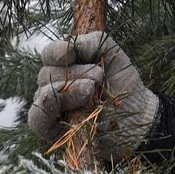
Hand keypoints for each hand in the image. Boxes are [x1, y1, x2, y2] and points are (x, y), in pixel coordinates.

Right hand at [27, 31, 158, 161]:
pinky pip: (36, 121)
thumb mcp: (112, 55)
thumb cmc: (123, 83)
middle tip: (99, 77)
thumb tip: (70, 45)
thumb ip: (93, 41)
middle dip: (73, 73)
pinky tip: (76, 106)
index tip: (71, 53)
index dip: (55, 52)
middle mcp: (54, 86)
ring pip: (42, 95)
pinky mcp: (54, 132)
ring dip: (67, 90)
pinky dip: (48, 110)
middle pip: (45, 75)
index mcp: (64, 67)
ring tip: (91, 91)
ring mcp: (53, 109)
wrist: (138, 115)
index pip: (48, 55)